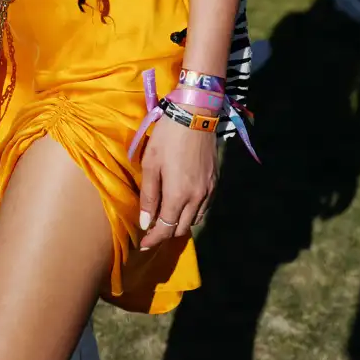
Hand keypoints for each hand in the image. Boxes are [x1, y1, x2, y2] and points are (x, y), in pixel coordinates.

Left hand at [138, 116, 216, 249]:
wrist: (195, 114)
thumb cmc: (167, 137)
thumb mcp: (150, 163)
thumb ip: (149, 195)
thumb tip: (146, 223)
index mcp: (178, 195)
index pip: (166, 228)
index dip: (154, 239)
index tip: (144, 245)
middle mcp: (196, 198)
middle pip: (182, 228)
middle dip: (167, 233)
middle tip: (153, 230)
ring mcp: (208, 190)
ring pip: (195, 219)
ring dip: (181, 223)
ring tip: (168, 217)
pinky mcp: (215, 181)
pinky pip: (205, 207)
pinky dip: (194, 212)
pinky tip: (184, 204)